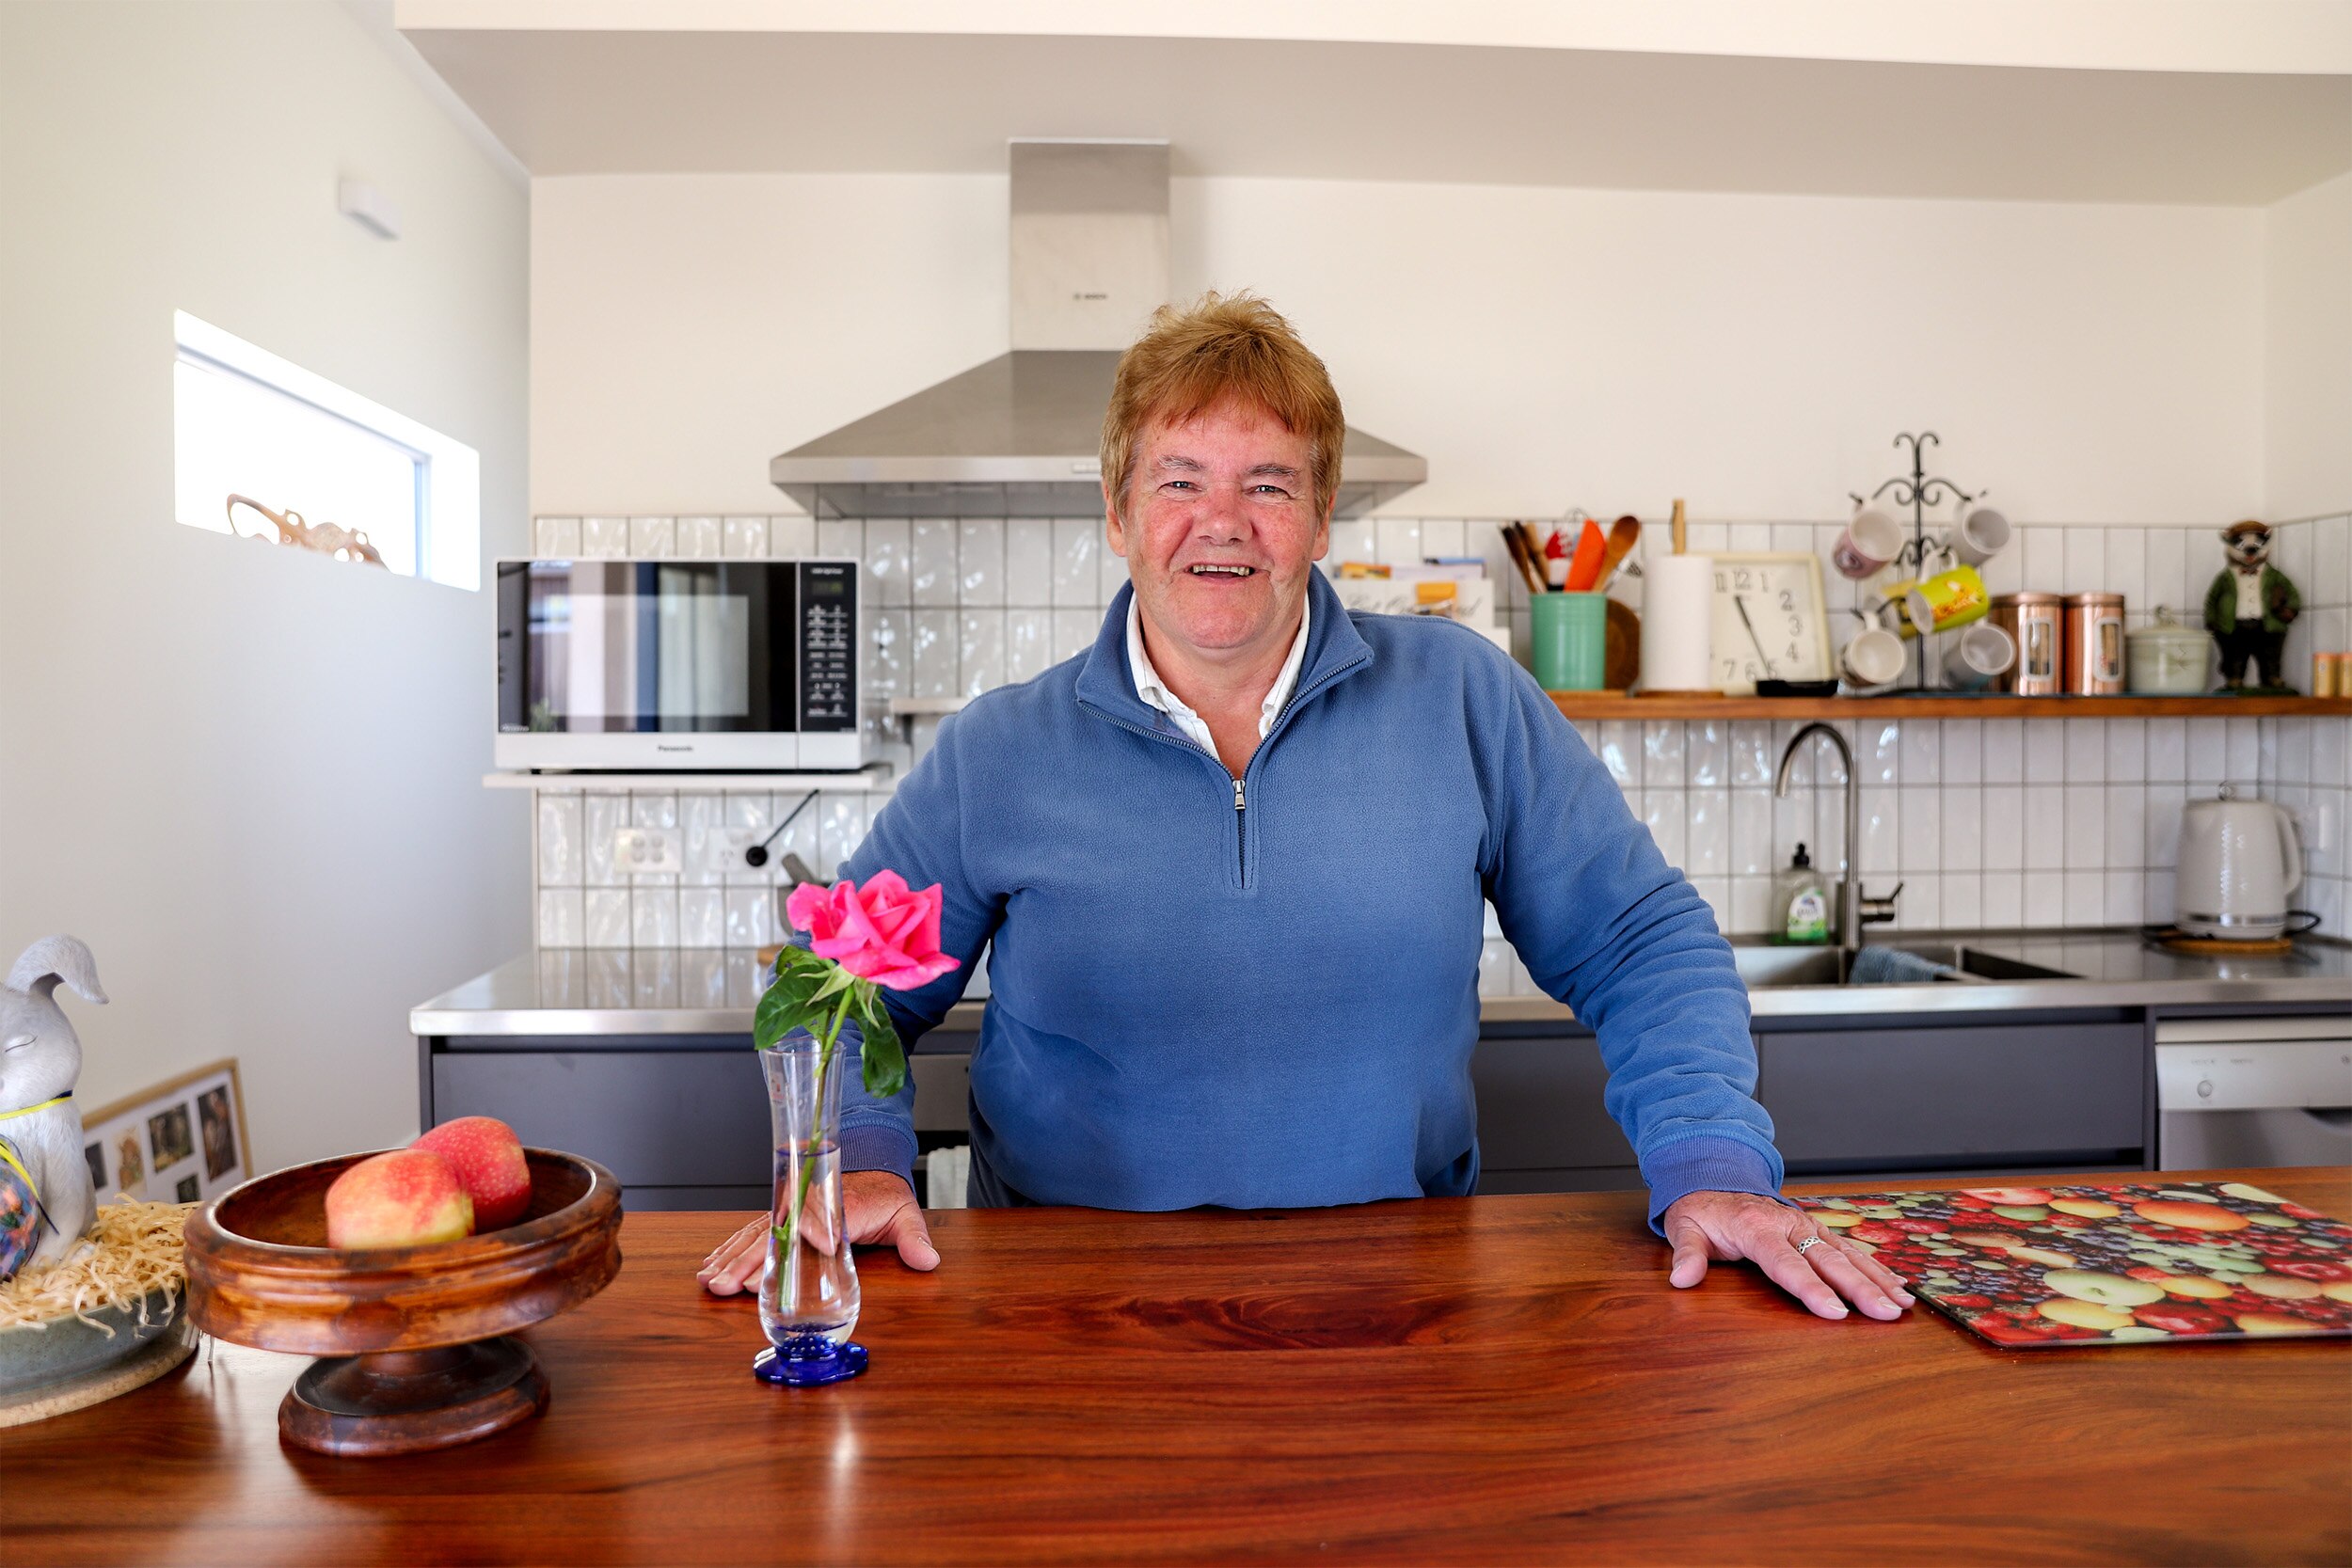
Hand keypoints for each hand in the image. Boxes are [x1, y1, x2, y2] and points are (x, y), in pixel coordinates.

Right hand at [697, 1170, 938, 1294]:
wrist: (869, 1172)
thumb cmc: (884, 1198)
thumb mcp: (905, 1214)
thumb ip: (914, 1238)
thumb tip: (928, 1260)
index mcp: (840, 1205)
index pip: (821, 1216)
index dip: (812, 1231)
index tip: (804, 1252)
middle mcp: (808, 1206)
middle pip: (775, 1232)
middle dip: (751, 1260)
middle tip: (732, 1286)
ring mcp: (789, 1212)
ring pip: (755, 1234)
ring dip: (732, 1259)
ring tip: (711, 1282)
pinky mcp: (779, 1218)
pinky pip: (750, 1233)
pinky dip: (729, 1250)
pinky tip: (710, 1267)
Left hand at [1663, 1190, 1914, 1321]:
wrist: (1714, 1177)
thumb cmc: (1701, 1210)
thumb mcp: (1685, 1227)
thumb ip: (1687, 1254)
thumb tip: (1682, 1279)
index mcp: (1756, 1227)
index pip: (1786, 1263)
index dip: (1811, 1289)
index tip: (1835, 1312)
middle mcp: (1789, 1224)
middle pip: (1828, 1261)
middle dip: (1860, 1289)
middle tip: (1885, 1314)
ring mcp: (1807, 1226)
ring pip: (1847, 1254)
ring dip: (1876, 1279)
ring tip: (1902, 1305)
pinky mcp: (1817, 1229)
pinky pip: (1850, 1249)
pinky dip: (1876, 1267)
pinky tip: (1899, 1286)